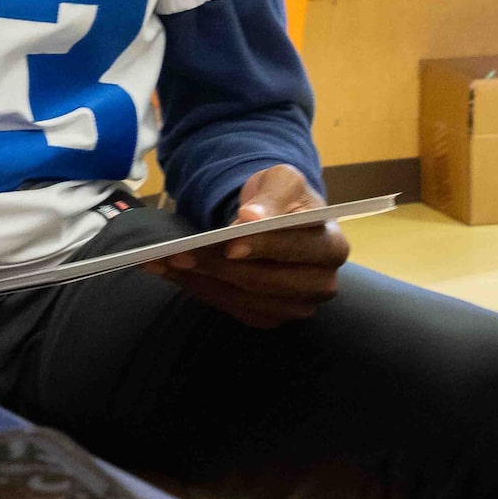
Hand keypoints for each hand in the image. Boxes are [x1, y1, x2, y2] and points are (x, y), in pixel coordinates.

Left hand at [150, 165, 349, 328]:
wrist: (276, 218)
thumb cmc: (282, 198)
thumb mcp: (282, 181)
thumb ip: (273, 194)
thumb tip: (251, 217)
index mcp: (332, 246)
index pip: (298, 248)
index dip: (263, 246)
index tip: (229, 243)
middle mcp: (321, 283)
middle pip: (267, 281)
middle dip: (220, 268)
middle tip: (179, 255)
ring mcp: (297, 306)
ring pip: (246, 300)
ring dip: (202, 282)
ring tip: (166, 262)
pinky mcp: (272, 317)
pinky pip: (234, 310)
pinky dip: (201, 292)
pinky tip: (174, 274)